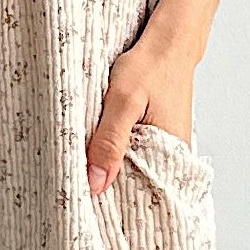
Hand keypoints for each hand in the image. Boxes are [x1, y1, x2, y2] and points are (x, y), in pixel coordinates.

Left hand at [85, 28, 198, 195]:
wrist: (169, 42)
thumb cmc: (151, 66)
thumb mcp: (123, 101)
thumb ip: (110, 141)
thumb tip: (96, 183)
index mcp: (170, 155)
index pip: (139, 195)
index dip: (112, 203)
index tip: (85, 207)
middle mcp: (171, 157)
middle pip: (134, 185)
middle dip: (109, 189)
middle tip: (78, 192)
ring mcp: (164, 147)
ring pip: (132, 170)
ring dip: (111, 170)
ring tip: (85, 175)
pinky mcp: (156, 136)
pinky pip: (133, 155)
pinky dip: (117, 155)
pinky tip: (100, 152)